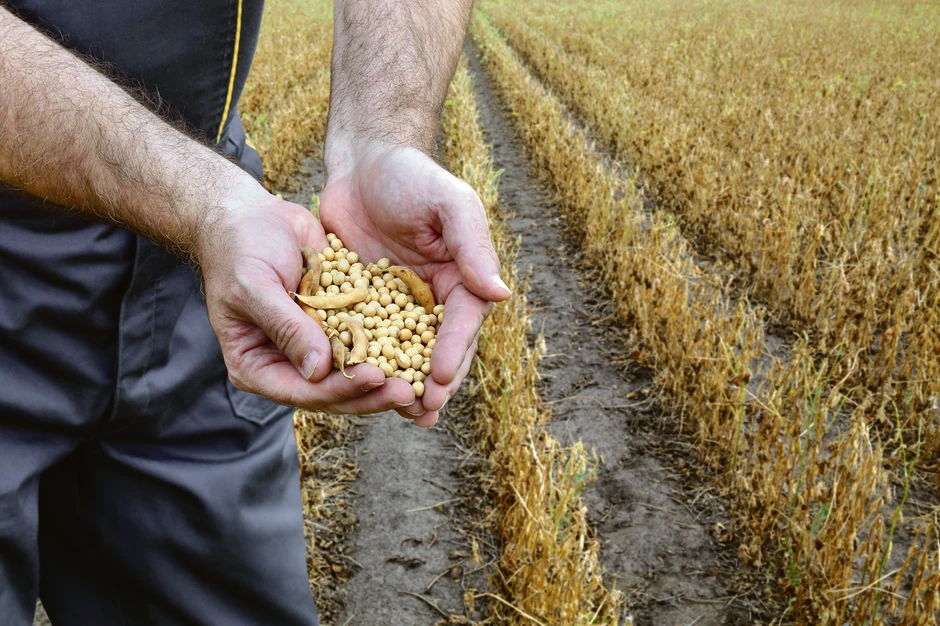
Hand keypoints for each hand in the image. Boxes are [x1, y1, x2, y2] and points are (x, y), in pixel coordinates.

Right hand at [198, 179, 417, 414]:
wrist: (252, 215)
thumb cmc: (240, 248)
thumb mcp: (255, 286)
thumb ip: (286, 328)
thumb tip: (318, 370)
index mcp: (257, 366)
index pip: (303, 391)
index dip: (341, 389)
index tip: (376, 378)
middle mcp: (288, 363)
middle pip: (335, 391)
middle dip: (373, 392)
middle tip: (411, 392)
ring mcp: (315, 345)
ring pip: (356, 370)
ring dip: (389, 375)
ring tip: (422, 379)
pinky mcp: (338, 324)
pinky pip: (367, 340)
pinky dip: (392, 344)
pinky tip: (421, 346)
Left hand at [320, 142, 510, 426]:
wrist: (361, 161)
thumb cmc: (411, 176)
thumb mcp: (449, 204)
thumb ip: (473, 246)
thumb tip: (500, 295)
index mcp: (461, 277)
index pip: (463, 324)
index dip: (453, 353)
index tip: (438, 380)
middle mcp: (433, 297)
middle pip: (438, 349)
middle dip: (433, 383)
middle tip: (421, 411)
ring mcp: (398, 304)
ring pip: (405, 353)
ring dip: (404, 385)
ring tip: (400, 417)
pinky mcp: (364, 304)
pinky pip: (367, 339)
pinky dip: (366, 364)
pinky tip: (357, 389)